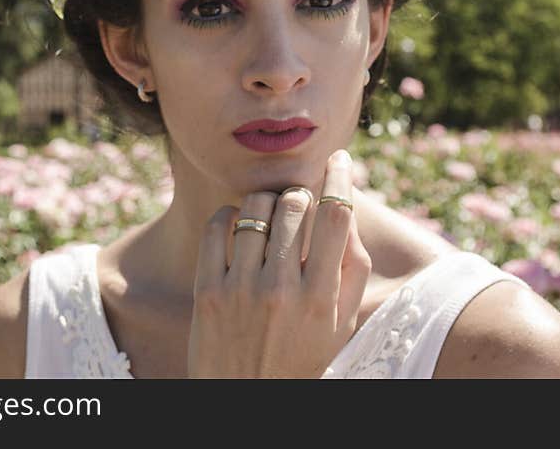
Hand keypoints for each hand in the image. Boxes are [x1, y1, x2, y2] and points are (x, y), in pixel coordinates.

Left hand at [187, 149, 372, 377]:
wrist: (246, 400)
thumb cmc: (301, 358)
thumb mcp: (340, 325)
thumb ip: (352, 270)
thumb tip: (347, 212)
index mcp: (322, 298)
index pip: (337, 217)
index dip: (340, 178)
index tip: (338, 160)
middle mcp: (282, 289)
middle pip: (295, 204)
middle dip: (299, 194)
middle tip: (298, 203)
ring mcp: (241, 289)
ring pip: (255, 208)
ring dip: (266, 201)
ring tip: (269, 217)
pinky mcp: (207, 291)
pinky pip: (217, 226)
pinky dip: (228, 214)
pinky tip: (237, 223)